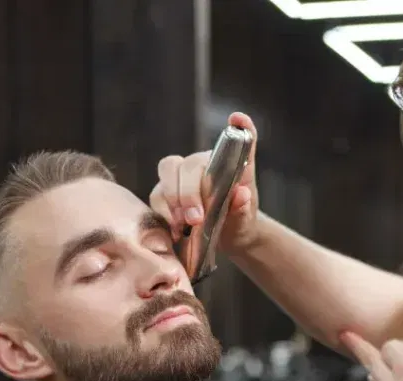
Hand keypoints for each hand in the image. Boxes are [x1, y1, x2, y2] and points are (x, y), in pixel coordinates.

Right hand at [149, 112, 258, 250]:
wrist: (227, 238)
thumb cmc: (239, 222)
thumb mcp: (246, 217)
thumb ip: (244, 206)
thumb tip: (242, 194)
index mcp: (224, 163)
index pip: (227, 142)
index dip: (238, 127)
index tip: (238, 120)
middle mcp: (199, 165)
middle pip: (185, 164)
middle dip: (187, 192)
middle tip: (196, 218)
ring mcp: (179, 178)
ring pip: (167, 175)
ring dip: (173, 201)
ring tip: (185, 226)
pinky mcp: (164, 194)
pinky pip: (156, 197)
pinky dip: (164, 213)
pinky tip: (177, 230)